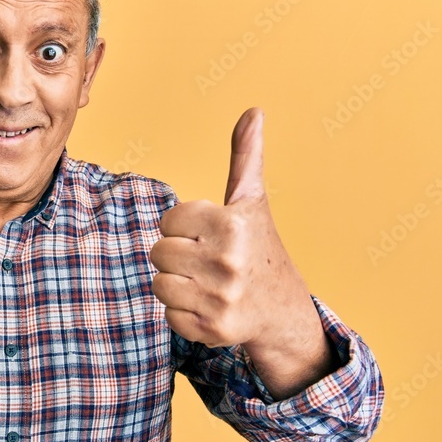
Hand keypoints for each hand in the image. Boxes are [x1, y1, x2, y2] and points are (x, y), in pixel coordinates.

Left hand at [150, 108, 332, 396]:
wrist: (283, 311)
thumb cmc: (260, 247)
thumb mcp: (253, 201)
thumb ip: (246, 157)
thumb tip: (253, 111)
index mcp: (233, 224)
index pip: (169, 220)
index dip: (182, 227)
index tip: (207, 234)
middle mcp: (229, 261)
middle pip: (158, 252)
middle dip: (177, 256)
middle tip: (206, 261)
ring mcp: (222, 298)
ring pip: (159, 284)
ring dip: (176, 284)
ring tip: (205, 283)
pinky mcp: (214, 330)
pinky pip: (169, 315)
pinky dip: (183, 313)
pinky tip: (208, 306)